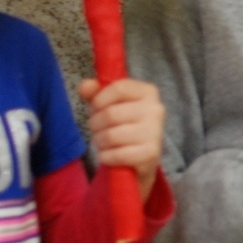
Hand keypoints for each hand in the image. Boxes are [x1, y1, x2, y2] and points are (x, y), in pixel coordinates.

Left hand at [79, 78, 164, 200]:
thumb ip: (95, 92)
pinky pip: (115, 154)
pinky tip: (112, 155)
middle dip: (95, 124)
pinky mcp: (150, 153)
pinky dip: (106, 157)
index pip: (119, 88)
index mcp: (148, 92)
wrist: (142, 156)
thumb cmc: (123, 124)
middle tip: (100, 129)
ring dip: (100, 141)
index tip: (97, 108)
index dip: (99, 99)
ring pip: (111, 135)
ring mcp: (155, 132)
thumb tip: (86, 86)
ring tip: (106, 142)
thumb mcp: (108, 104)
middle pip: (110, 113)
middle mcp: (156, 110)